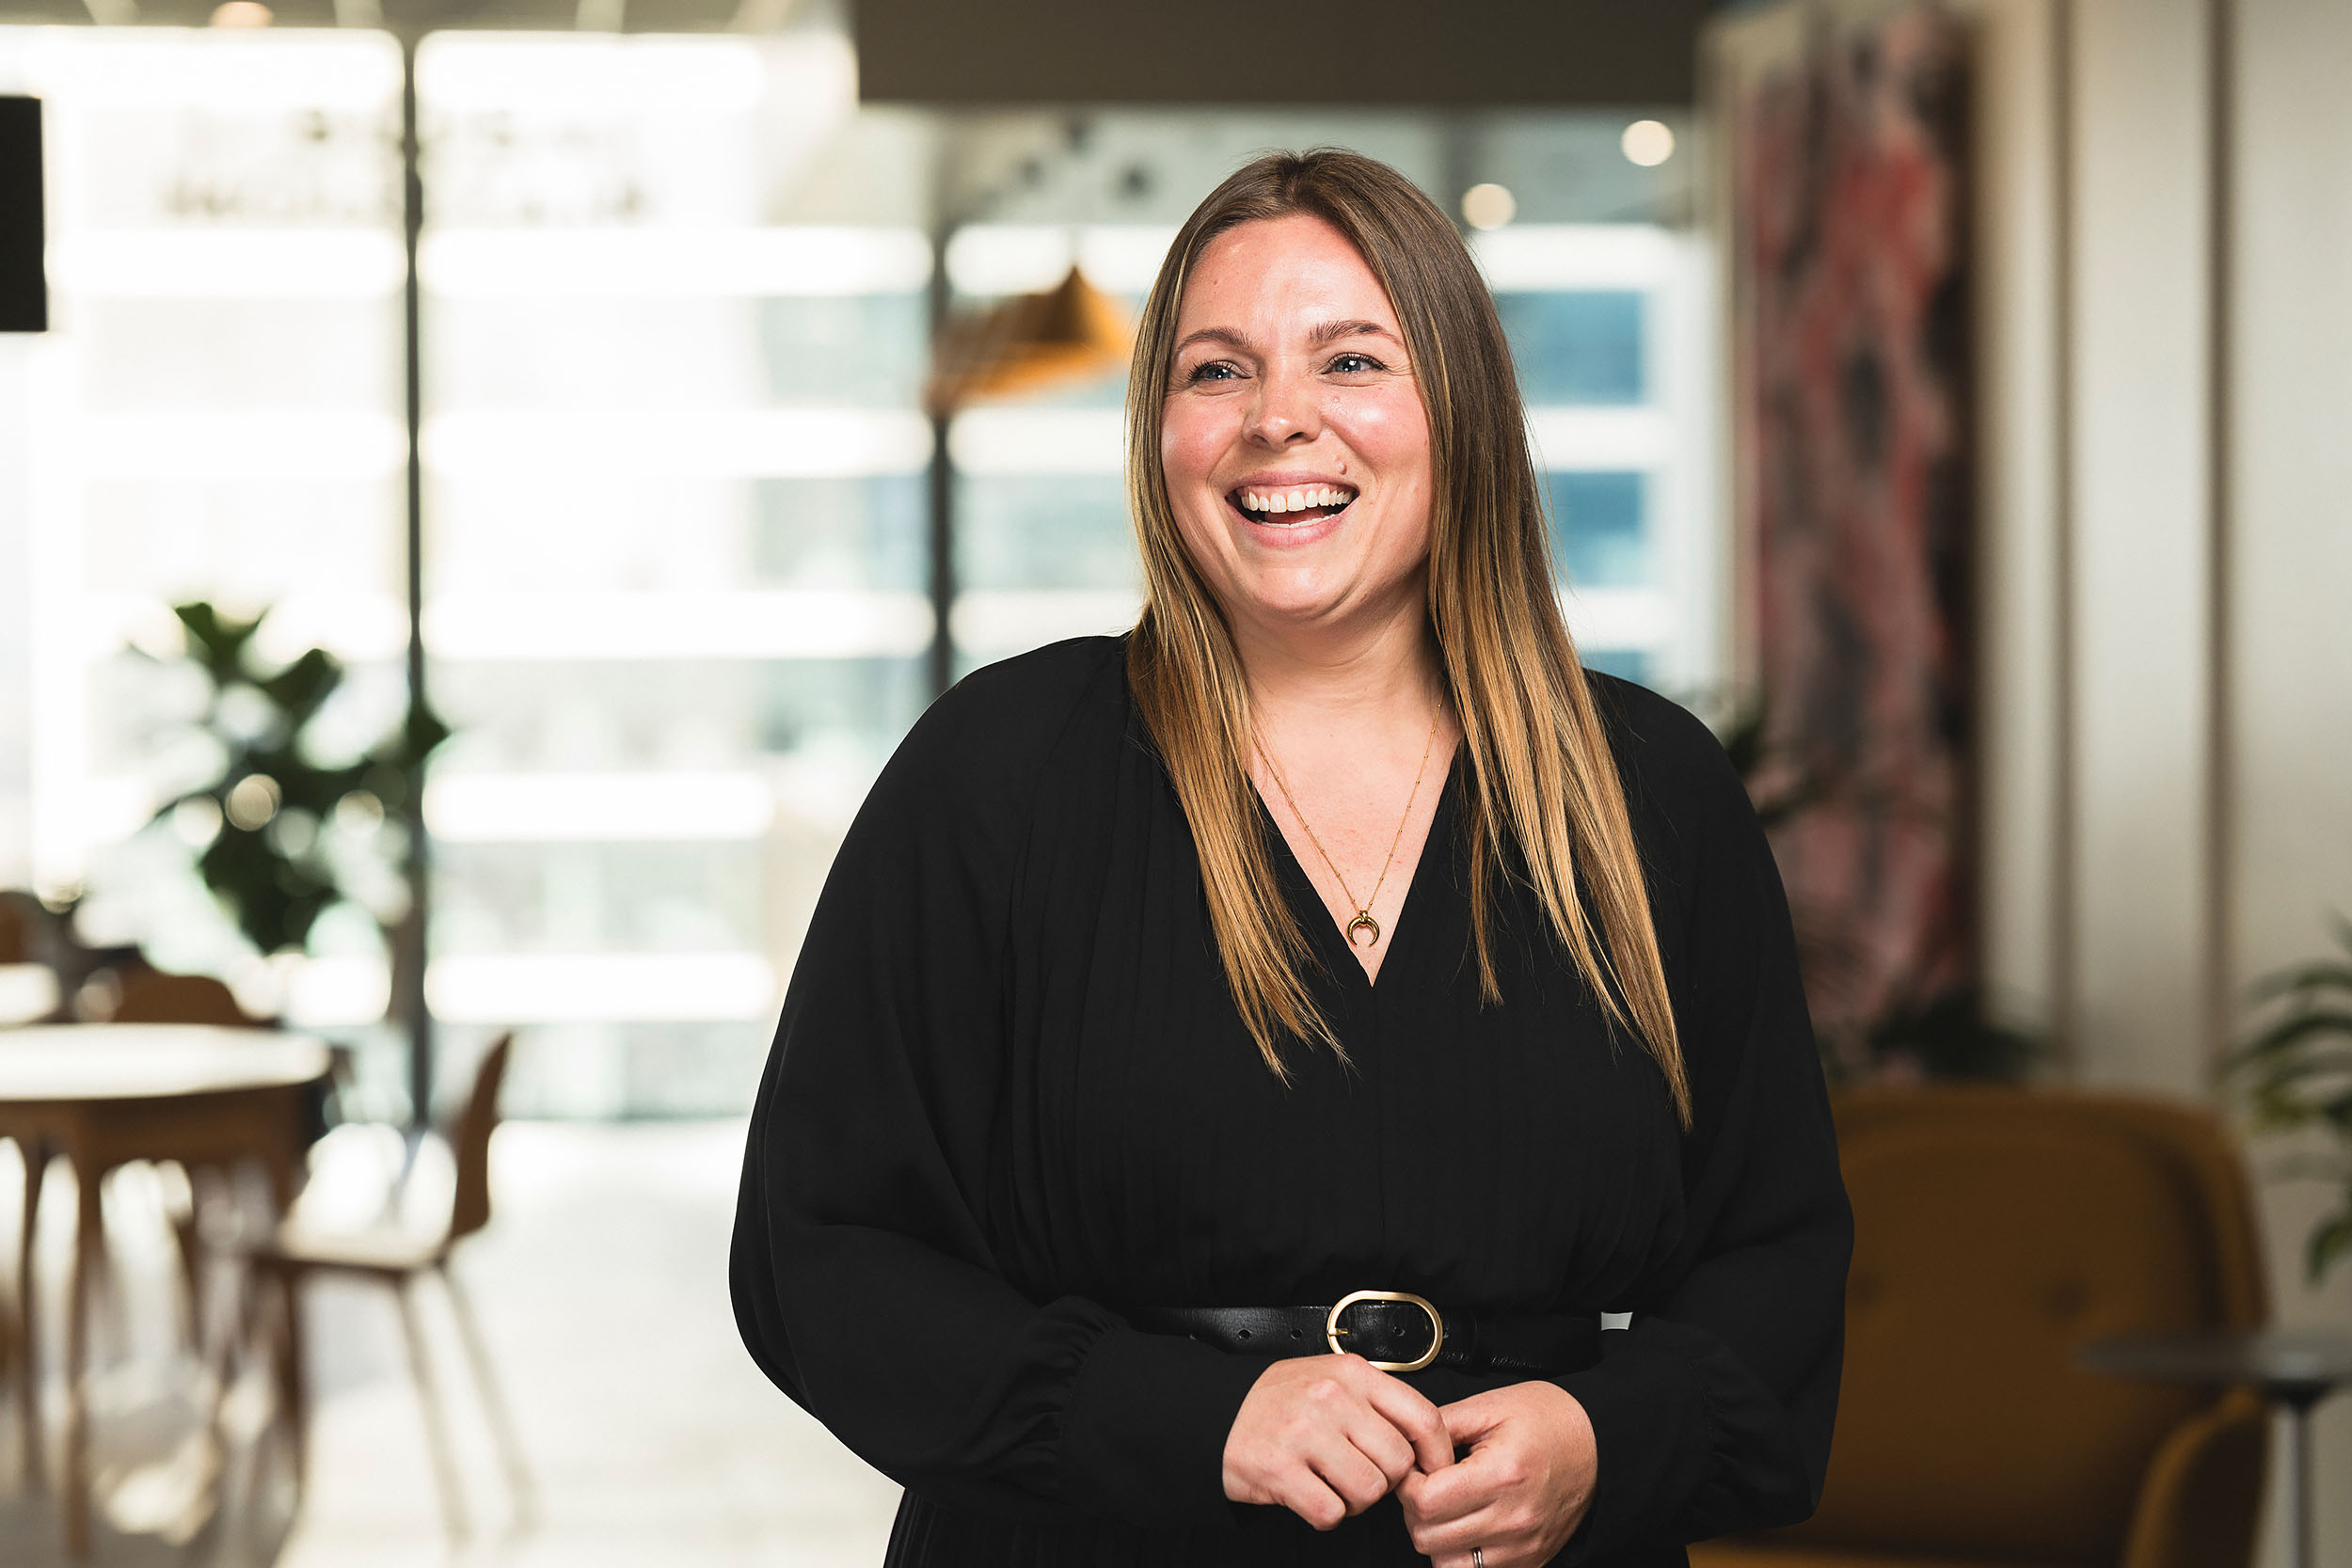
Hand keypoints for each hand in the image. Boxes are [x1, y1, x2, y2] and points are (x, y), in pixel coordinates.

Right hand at [1222, 1354, 1454, 1529]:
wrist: (1216, 1412)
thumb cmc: (1284, 1401)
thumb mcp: (1333, 1379)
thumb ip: (1379, 1401)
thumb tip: (1429, 1442)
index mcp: (1351, 1372)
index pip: (1422, 1416)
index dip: (1436, 1454)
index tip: (1432, 1470)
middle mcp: (1330, 1397)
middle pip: (1398, 1463)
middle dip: (1384, 1480)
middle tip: (1359, 1473)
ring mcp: (1302, 1433)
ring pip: (1368, 1491)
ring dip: (1355, 1500)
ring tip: (1332, 1483)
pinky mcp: (1279, 1470)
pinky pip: (1331, 1513)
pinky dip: (1325, 1514)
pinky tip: (1310, 1493)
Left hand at [1398, 1382, 1596, 1566]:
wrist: (1600, 1446)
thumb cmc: (1549, 1420)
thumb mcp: (1492, 1405)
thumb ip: (1441, 1424)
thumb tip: (1404, 1444)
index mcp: (1501, 1474)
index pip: (1425, 1501)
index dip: (1408, 1482)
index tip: (1416, 1468)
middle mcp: (1513, 1518)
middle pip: (1427, 1537)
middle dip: (1415, 1510)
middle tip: (1427, 1485)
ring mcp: (1522, 1546)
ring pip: (1446, 1564)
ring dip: (1435, 1536)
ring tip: (1446, 1506)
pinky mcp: (1528, 1561)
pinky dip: (1460, 1553)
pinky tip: (1466, 1524)